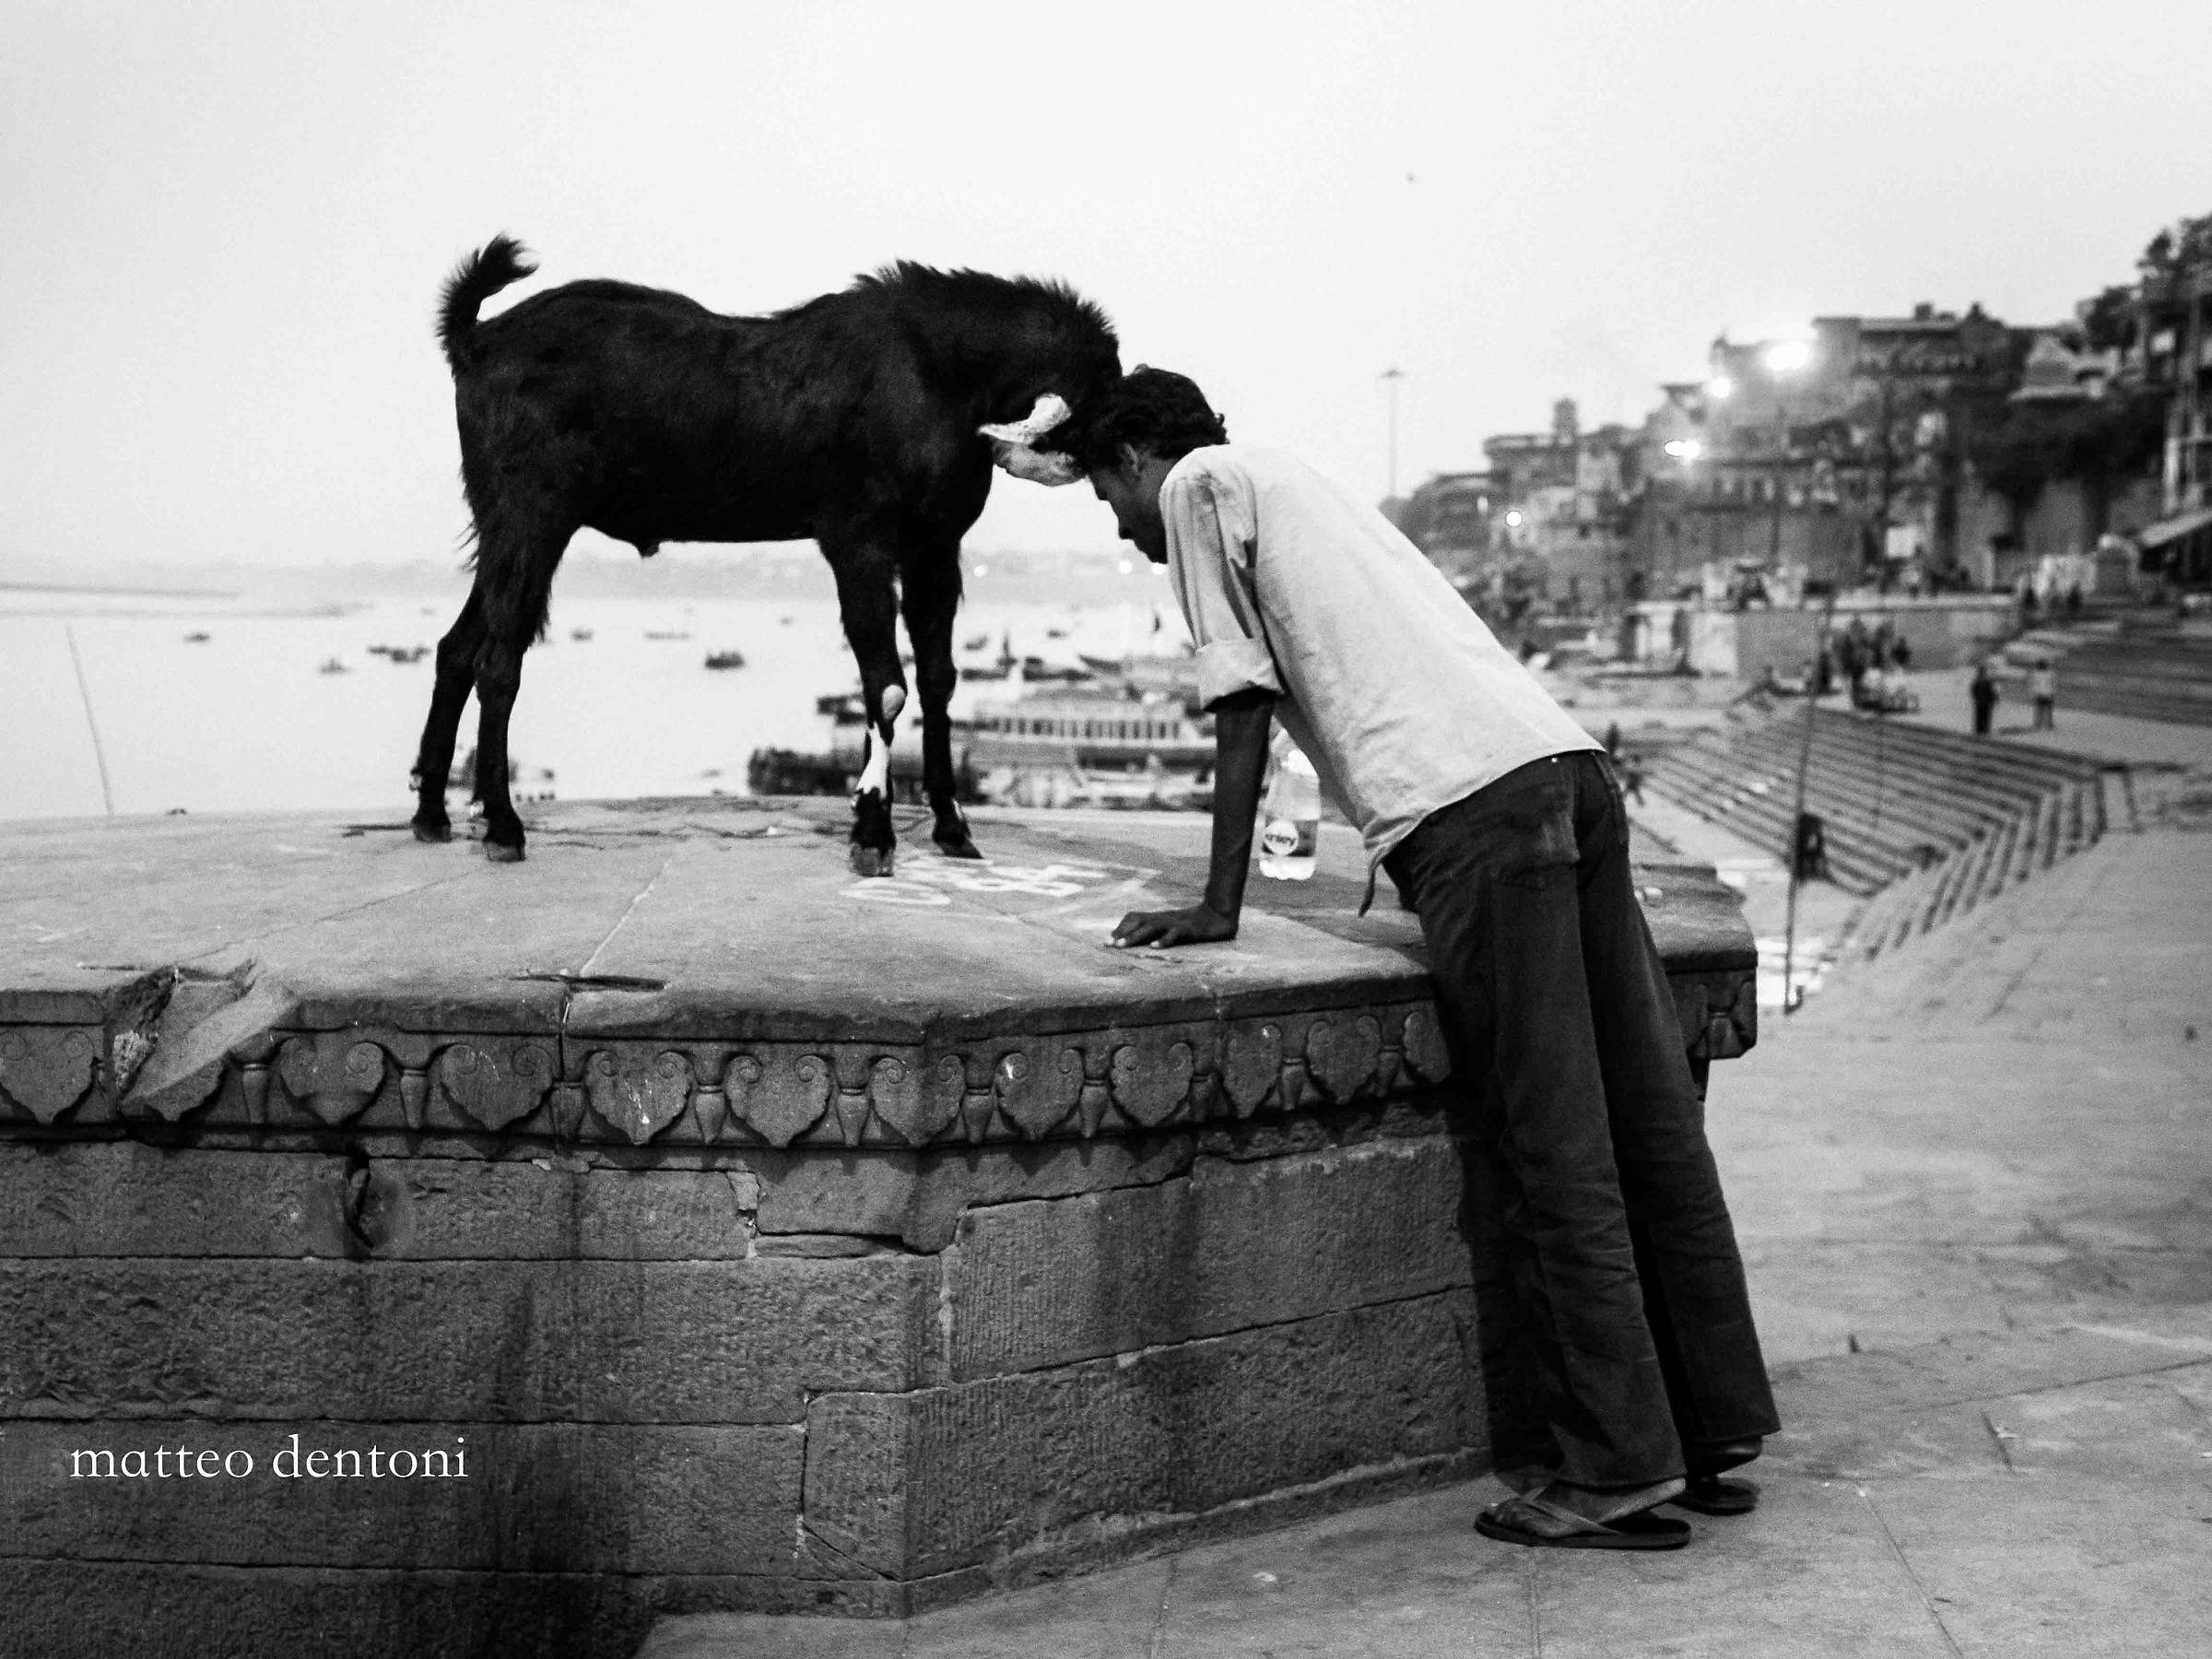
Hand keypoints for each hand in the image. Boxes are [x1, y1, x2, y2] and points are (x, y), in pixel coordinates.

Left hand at [1111, 903, 1236, 949]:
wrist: (1217, 915)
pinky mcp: (1188, 929)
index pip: (1134, 917)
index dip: (1120, 928)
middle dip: (1122, 933)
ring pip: (1151, 928)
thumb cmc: (1191, 924)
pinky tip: (1153, 948)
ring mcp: (1175, 922)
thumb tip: (1136, 941)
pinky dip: (1163, 941)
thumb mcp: (1170, 927)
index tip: (1107, 941)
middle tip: (1108, 945)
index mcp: (1158, 917)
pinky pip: (1174, 934)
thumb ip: (1155, 931)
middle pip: (1139, 922)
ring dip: (1135, 937)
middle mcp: (1163, 918)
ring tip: (1121, 946)